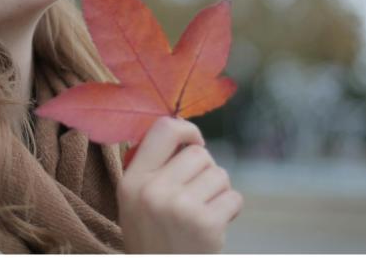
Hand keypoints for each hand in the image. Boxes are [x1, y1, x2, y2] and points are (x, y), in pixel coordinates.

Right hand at [117, 116, 242, 252]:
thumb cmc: (152, 236)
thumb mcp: (135, 200)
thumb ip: (153, 167)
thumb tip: (185, 132)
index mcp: (132, 180)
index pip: (163, 129)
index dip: (186, 130)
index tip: (194, 143)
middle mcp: (153, 191)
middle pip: (199, 153)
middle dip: (205, 170)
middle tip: (196, 193)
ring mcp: (180, 208)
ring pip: (219, 174)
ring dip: (218, 191)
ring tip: (203, 211)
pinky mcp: (206, 225)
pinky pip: (234, 198)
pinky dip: (230, 210)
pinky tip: (214, 225)